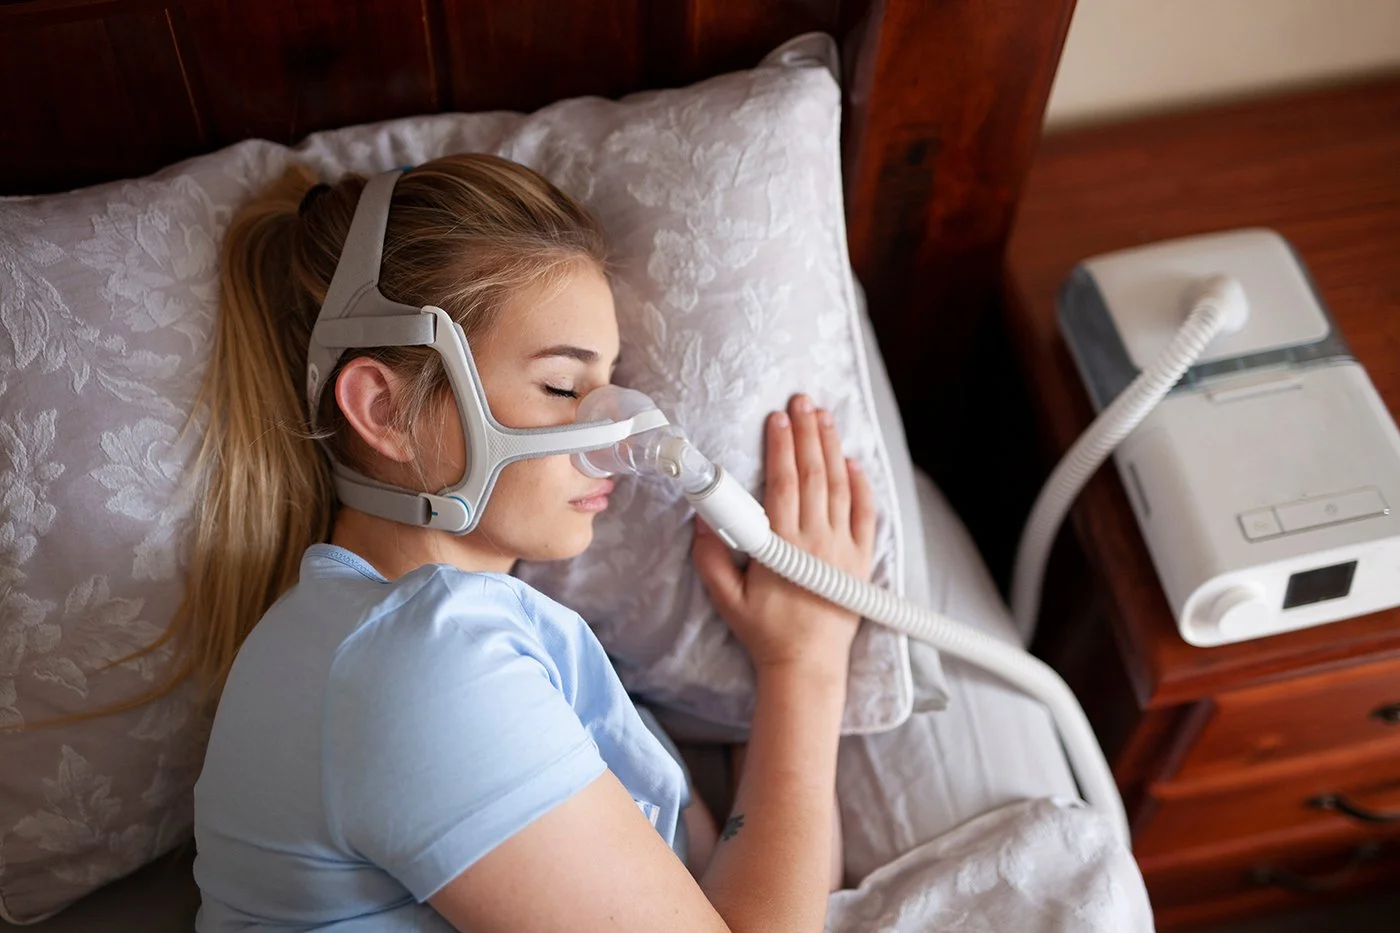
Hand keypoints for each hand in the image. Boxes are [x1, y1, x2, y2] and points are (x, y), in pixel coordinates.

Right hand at [691, 394, 876, 677]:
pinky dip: (862, 484)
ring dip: (832, 447)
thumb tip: (701, 518)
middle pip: (814, 474)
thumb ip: (710, 557)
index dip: (780, 447)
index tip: (776, 419)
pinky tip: (853, 461)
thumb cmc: (764, 632)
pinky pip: (866, 514)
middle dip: (807, 433)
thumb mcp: (726, 598)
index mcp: (784, 546)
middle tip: (801, 401)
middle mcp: (818, 541)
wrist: (807, 665)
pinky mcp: (862, 560)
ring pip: (841, 486)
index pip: (784, 483)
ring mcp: (844, 548)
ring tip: (823, 416)